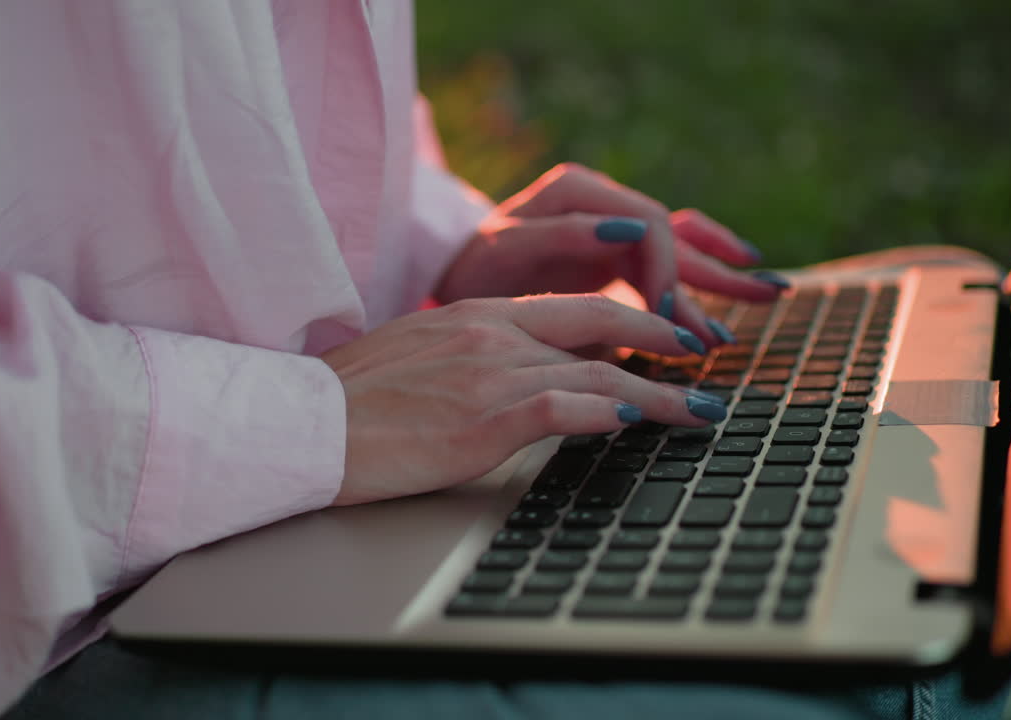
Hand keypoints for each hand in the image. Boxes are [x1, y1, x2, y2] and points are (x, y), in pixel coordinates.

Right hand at [321, 294, 728, 505]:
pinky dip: (610, 413)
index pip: (573, 307)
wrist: (308, 424)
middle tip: (702, 355)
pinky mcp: (485, 418)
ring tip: (698, 411)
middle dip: (662, 338)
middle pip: (601, 324)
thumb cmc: (355, 398)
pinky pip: (565, 407)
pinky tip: (639, 421)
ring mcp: (491, 373)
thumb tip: (527, 369)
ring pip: (598, 373)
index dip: (630, 319)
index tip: (662, 336)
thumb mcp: (423, 353)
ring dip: (660, 395)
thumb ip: (479, 352)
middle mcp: (492, 333)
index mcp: (478, 315)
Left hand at [434, 163, 791, 347]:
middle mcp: (603, 203)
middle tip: (766, 296)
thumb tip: (634, 232)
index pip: (648, 228)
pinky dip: (699, 276)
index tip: (673, 319)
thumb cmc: (474, 266)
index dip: (668, 273)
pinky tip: (739, 282)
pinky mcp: (613, 252)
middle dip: (718, 271)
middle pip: (676, 235)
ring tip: (769, 295)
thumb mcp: (506, 251)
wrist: (452, 270)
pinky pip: (668, 259)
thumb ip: (564, 237)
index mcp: (579, 194)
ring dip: (720, 276)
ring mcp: (611, 227)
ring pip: (680, 247)